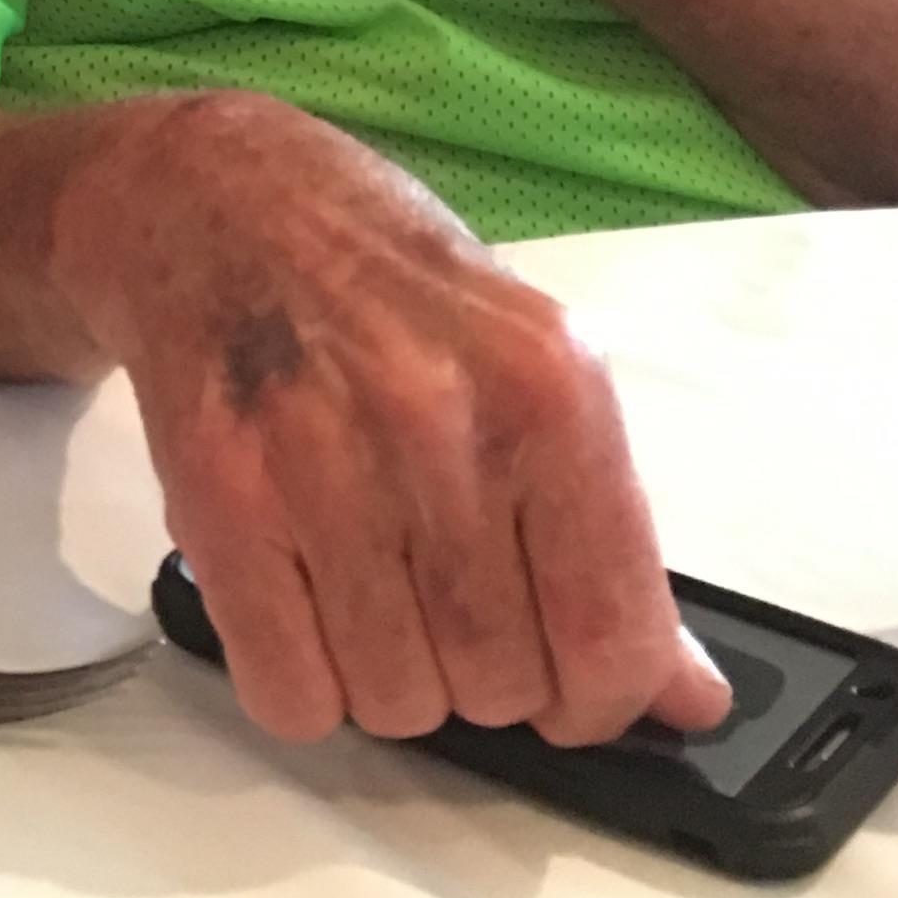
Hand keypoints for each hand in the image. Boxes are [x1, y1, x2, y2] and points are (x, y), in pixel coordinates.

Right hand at [73, 93, 728, 748]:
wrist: (212, 193)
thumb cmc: (376, 276)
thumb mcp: (526, 363)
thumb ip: (606, 530)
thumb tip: (685, 694)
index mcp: (548, 384)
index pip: (612, 637)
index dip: (598, 698)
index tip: (573, 691)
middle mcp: (441, 419)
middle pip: (502, 686)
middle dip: (482, 672)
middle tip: (443, 589)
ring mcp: (321, 458)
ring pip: (395, 704)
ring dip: (386, 675)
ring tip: (364, 574)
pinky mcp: (219, 495)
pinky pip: (289, 693)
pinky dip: (299, 677)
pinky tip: (298, 593)